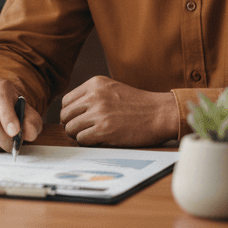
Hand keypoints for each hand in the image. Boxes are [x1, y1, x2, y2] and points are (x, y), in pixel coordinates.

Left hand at [60, 75, 177, 146]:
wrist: (161, 113)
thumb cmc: (139, 104)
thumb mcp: (112, 89)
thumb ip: (92, 96)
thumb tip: (71, 113)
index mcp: (94, 84)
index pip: (66, 101)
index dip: (70, 114)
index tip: (78, 120)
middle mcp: (94, 96)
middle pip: (65, 115)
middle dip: (71, 125)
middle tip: (83, 131)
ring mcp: (99, 112)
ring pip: (71, 128)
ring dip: (79, 135)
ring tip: (92, 136)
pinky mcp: (105, 129)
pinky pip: (81, 139)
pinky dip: (87, 143)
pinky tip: (99, 140)